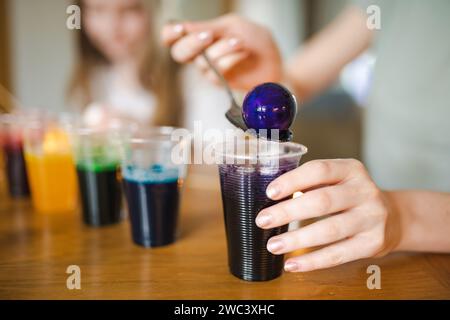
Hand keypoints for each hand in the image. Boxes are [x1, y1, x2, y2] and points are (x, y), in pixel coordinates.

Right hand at [161, 14, 281, 90]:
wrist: (274, 62)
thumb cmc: (254, 41)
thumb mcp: (233, 26)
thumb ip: (210, 28)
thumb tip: (185, 29)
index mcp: (198, 35)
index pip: (172, 36)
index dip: (170, 33)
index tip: (177, 29)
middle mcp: (199, 54)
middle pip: (179, 53)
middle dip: (192, 43)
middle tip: (208, 36)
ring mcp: (209, 70)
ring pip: (202, 62)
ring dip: (222, 49)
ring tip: (240, 41)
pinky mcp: (220, 82)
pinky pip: (217, 72)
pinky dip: (230, 59)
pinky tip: (243, 51)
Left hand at [256, 159, 401, 271]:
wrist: (394, 217)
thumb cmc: (352, 197)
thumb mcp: (338, 180)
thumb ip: (312, 183)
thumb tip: (274, 198)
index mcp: (351, 169)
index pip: (319, 170)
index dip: (293, 180)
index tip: (270, 192)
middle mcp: (364, 191)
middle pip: (322, 201)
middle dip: (288, 212)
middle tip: (262, 220)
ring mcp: (372, 218)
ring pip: (329, 230)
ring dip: (297, 240)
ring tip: (273, 245)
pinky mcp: (372, 244)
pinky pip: (338, 254)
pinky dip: (312, 261)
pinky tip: (292, 264)